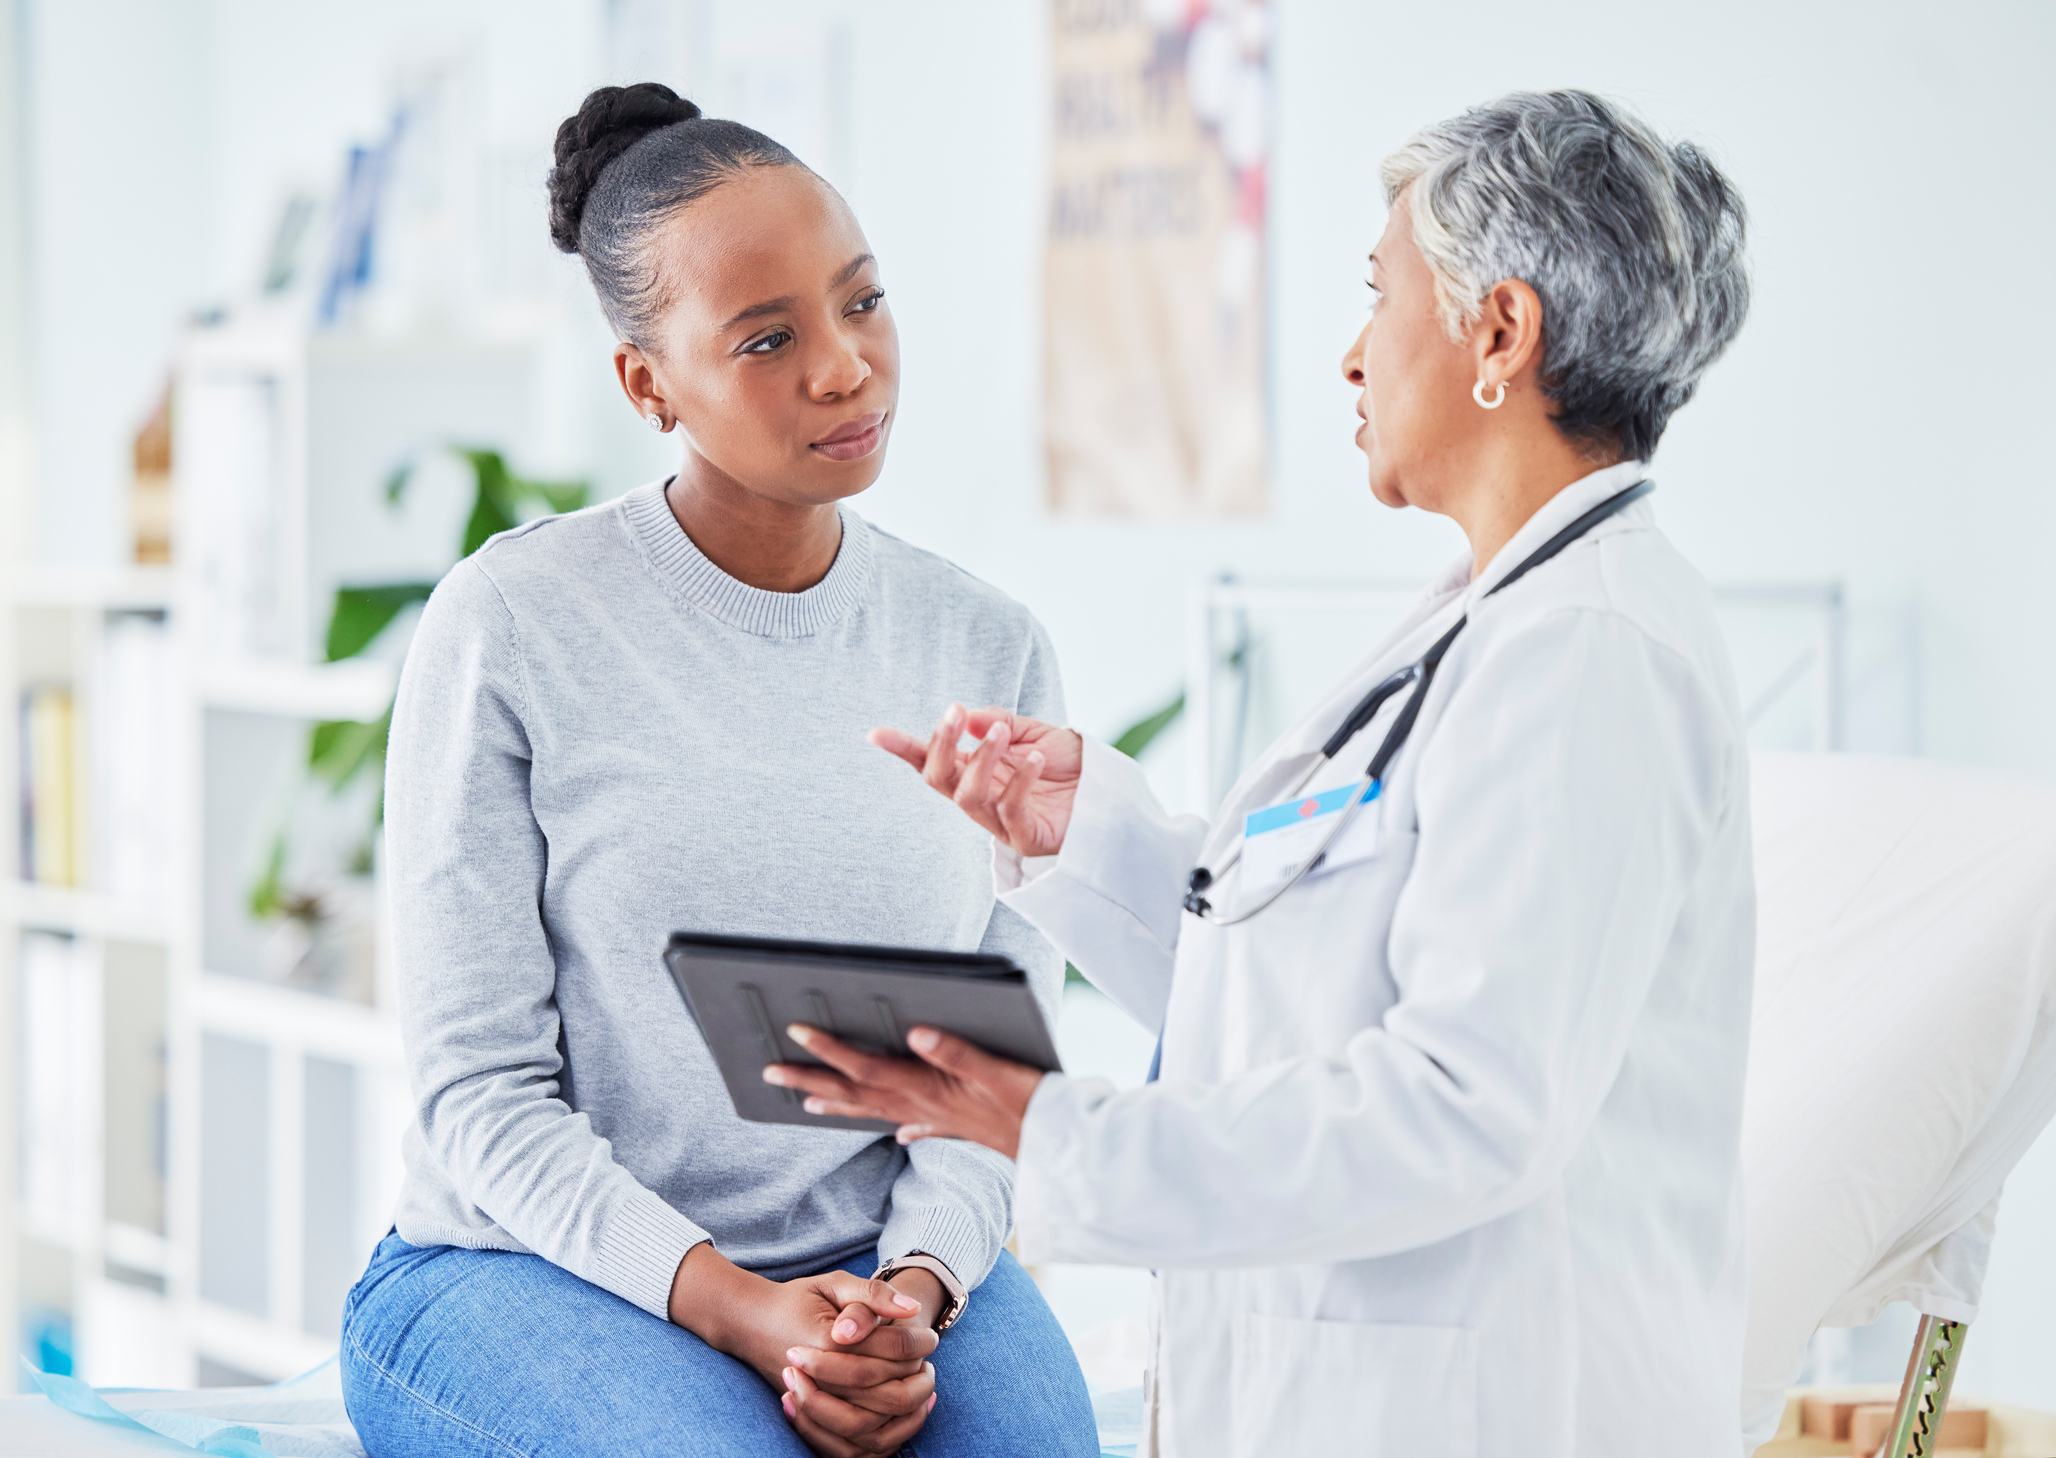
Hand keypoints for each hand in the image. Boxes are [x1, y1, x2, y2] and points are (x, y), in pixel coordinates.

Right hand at [668, 1245, 937, 1454]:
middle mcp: (820, 1379)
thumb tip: (911, 1309)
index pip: (890, 1350)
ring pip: (873, 1425)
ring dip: (906, 1410)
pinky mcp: (810, 1420)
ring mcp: (813, 1403)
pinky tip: (903, 1413)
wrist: (750, 1323)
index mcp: (829, 1340)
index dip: (918, 1343)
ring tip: (922, 1388)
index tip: (931, 1337)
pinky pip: (853, 1444)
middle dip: (918, 1380)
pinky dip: (884, 1434)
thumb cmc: (796, 1299)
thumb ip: (874, 1292)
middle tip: (930, 1365)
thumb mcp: (834, 1284)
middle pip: (887, 1393)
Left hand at [765, 1023, 1043, 1159]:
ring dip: (840, 1103)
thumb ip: (956, 1051)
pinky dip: (902, 1124)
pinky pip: (917, 1125)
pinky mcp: (959, 1125)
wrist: (1060, 1144)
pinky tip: (898, 1131)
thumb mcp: (997, 1070)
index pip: (866, 1067)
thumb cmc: (1030, 1103)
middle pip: (856, 1091)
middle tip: (770, 1071)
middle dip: (812, 1079)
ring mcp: (938, 1117)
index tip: (795, 1032)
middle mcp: (923, 1104)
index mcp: (927, 1087)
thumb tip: (915, 1032)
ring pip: (876, 1110)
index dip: (829, 1050)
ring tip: (808, 1102)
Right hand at [869, 702, 1082, 857]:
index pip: (931, 761)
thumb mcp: (1032, 731)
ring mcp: (1000, 821)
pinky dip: (1020, 781)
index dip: (903, 749)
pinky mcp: (1026, 837)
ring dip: (981, 760)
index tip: (875, 734)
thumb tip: (970, 718)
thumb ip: (999, 723)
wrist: (1107, 788)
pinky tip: (1037, 760)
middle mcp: (980, 797)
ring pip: (968, 797)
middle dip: (940, 745)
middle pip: (939, 780)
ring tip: (1001, 733)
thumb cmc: (1067, 764)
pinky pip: (1011, 811)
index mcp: (975, 770)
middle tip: (954, 713)